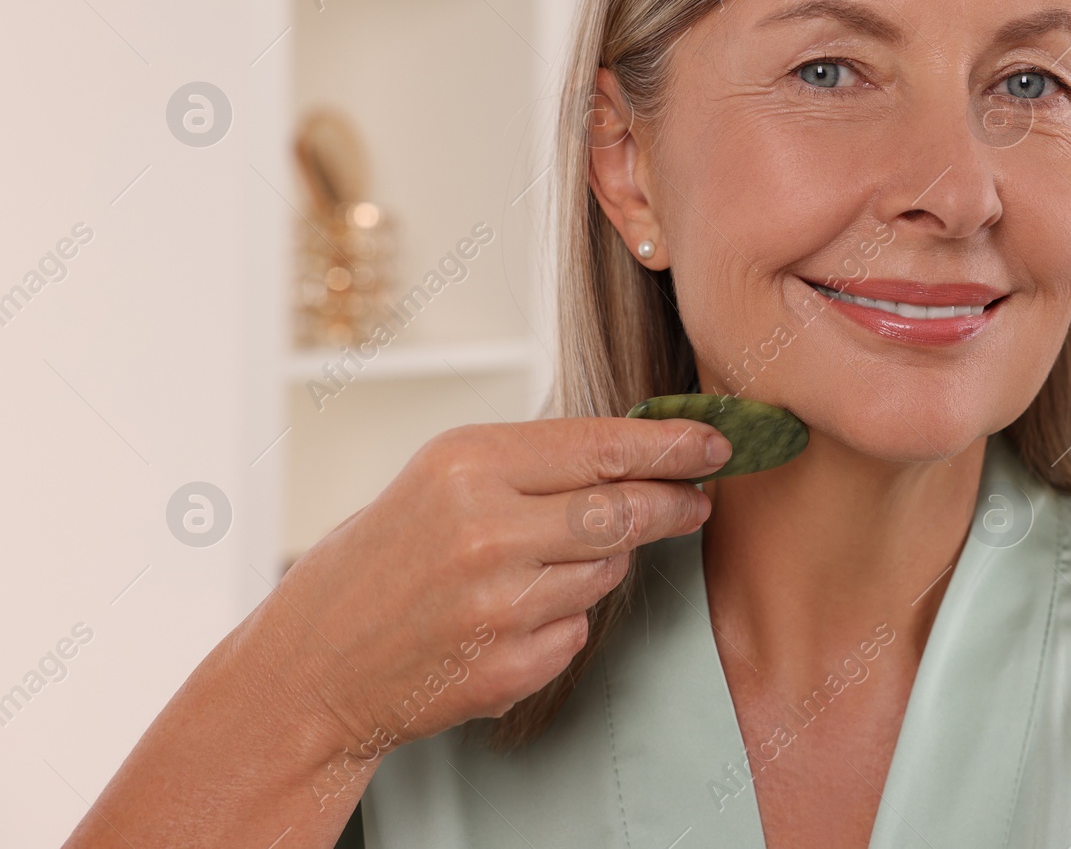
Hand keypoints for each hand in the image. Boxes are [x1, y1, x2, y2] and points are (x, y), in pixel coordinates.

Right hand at [262, 416, 730, 777]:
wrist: (315, 662)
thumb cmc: (386, 555)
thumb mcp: (442, 477)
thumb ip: (536, 462)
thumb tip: (642, 450)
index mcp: (467, 465)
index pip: (602, 447)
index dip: (670, 448)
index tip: (714, 445)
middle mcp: (486, 532)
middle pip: (622, 512)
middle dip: (672, 503)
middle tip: (699, 498)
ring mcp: (500, 606)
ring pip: (606, 572)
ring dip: (600, 564)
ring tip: (543, 563)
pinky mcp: (509, 667)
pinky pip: (578, 631)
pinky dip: (562, 619)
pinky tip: (511, 616)